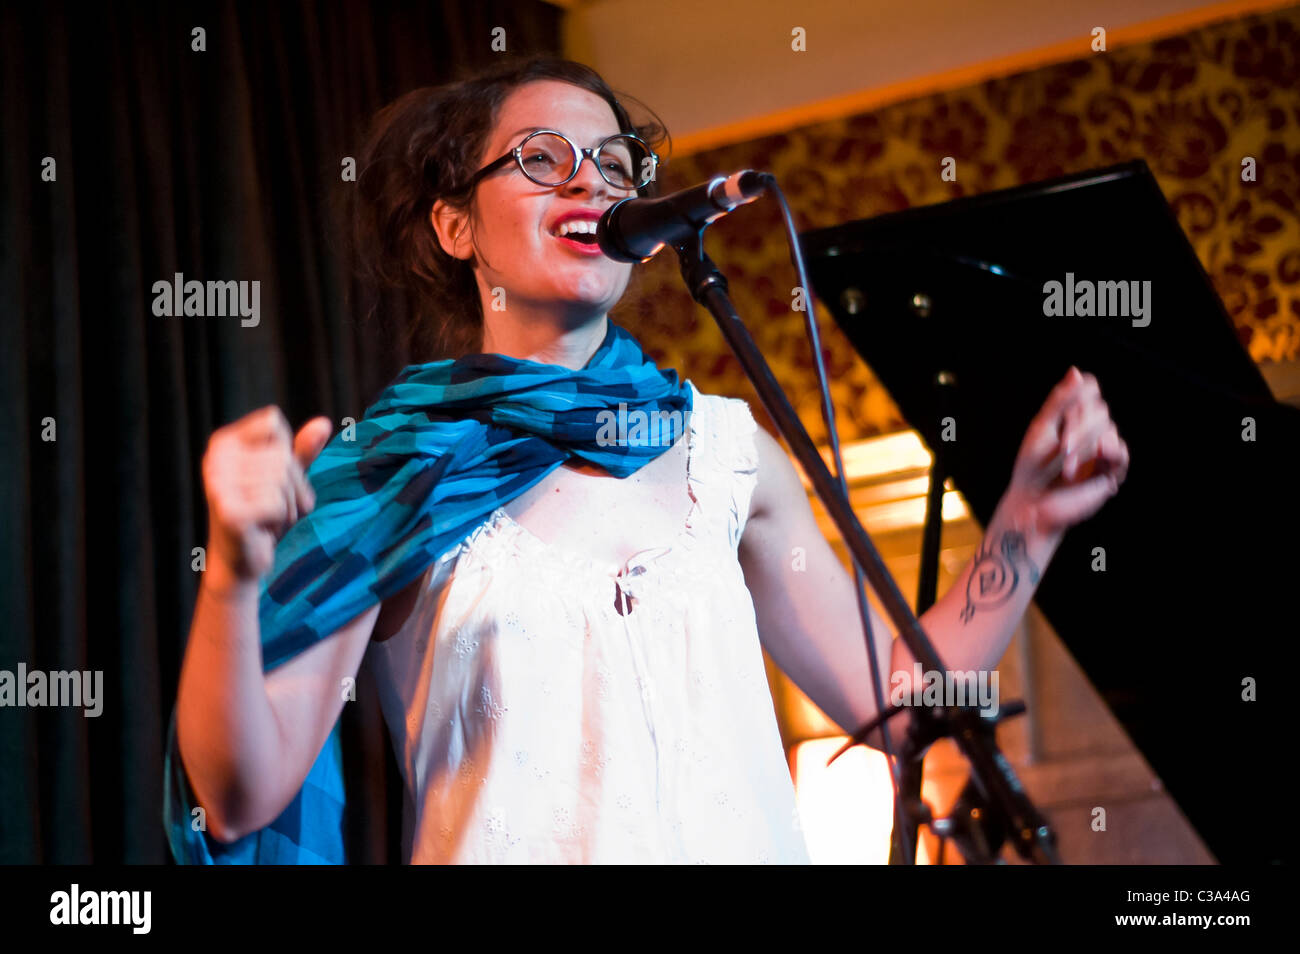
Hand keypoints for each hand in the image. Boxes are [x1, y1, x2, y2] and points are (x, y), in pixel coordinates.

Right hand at [202, 406, 332, 581]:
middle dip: (291, 487)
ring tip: (267, 519)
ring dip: (287, 506)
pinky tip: (262, 530)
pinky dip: (281, 519)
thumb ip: (303, 450)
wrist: (240, 562)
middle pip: (282, 456)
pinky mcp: (228, 512)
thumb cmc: (264, 515)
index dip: (285, 452)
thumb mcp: (286, 478)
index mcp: (225, 442)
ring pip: (281, 480)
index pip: (273, 422)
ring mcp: (218, 484)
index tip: (269, 478)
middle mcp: (215, 458)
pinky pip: (277, 504)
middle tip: (271, 508)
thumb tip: (325, 422)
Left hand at [1006, 367, 1129, 537]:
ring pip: (1109, 429)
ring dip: (1086, 447)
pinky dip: (1111, 451)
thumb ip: (1060, 401)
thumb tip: (1076, 371)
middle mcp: (1090, 427)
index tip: (1063, 416)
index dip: (1080, 398)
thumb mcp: (1042, 429)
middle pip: (1099, 409)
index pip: (1090, 389)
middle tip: (1062, 449)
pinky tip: (1099, 457)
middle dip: (1079, 429)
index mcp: (1071, 414)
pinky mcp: (1111, 469)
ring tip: (1067, 469)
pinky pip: (1121, 451)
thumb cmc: (1032, 466)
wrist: (1033, 502)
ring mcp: (1102, 447)